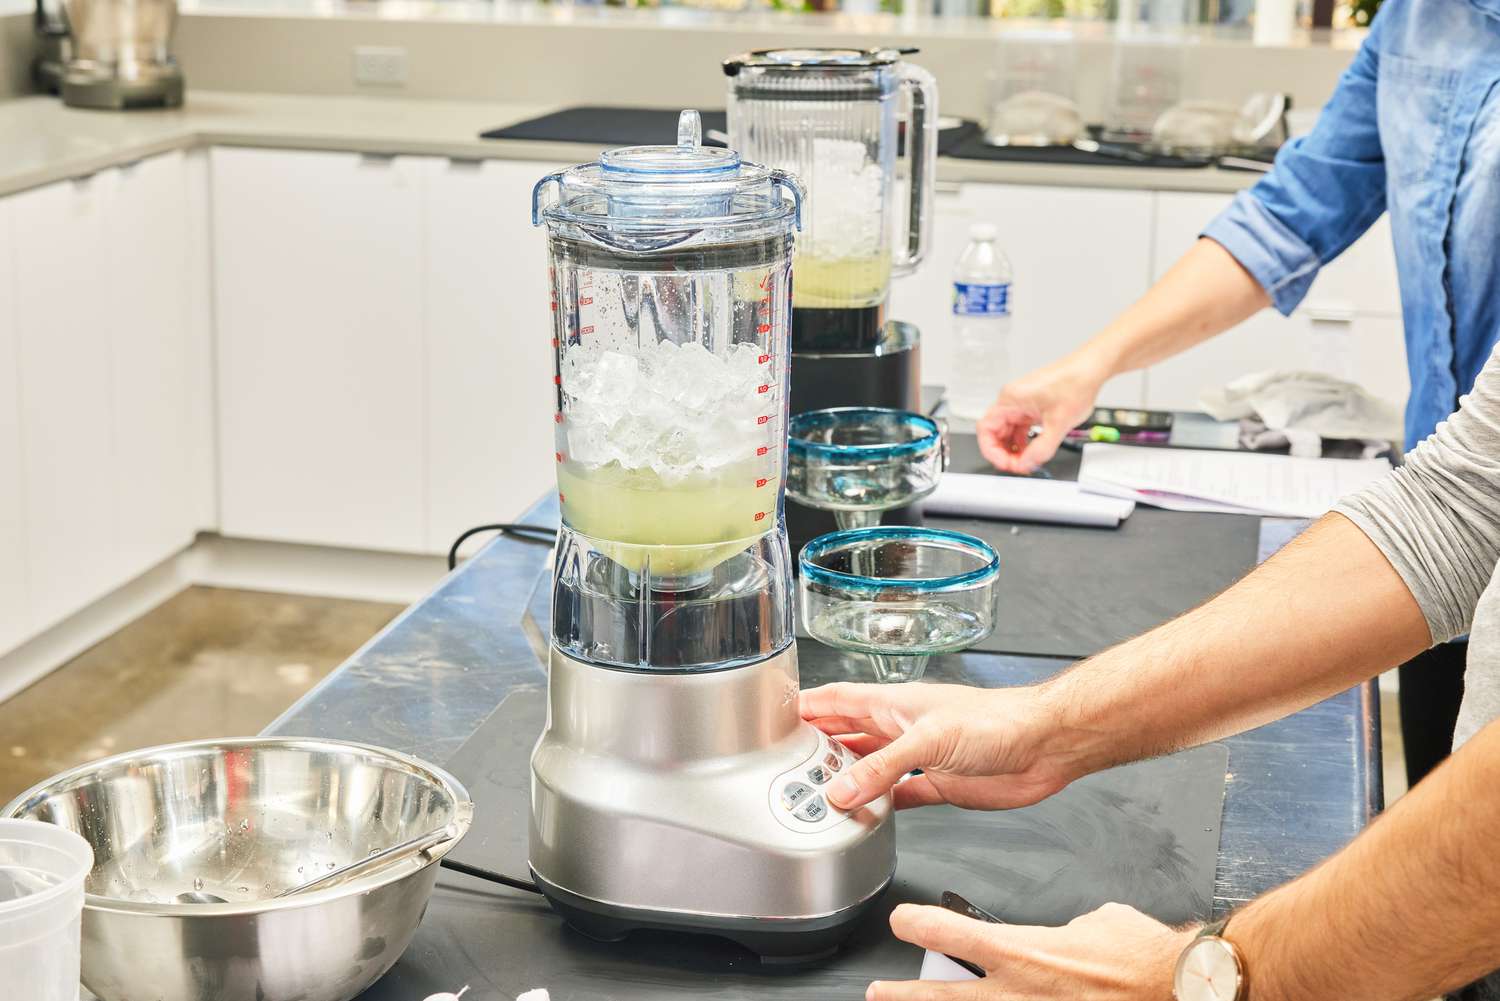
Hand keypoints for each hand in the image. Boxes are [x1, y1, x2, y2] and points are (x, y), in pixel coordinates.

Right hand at [798, 682, 1077, 811]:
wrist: (1044, 745)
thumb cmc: (996, 720)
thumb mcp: (928, 740)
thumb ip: (882, 766)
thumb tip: (841, 789)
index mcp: (892, 704)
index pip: (836, 700)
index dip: (805, 706)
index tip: (772, 718)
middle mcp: (901, 728)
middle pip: (847, 735)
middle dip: (816, 748)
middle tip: (785, 768)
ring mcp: (919, 757)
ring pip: (869, 767)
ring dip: (846, 780)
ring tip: (816, 795)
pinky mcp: (938, 784)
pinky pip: (899, 795)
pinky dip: (880, 805)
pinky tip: (865, 815)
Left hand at [868, 902, 1191, 1000]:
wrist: (1179, 990)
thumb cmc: (1143, 957)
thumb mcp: (1094, 922)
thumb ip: (1063, 931)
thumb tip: (1064, 938)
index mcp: (1024, 952)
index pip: (952, 931)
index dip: (918, 924)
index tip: (901, 921)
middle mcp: (1018, 994)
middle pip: (942, 997)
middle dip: (905, 995)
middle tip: (879, 992)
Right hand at [976, 355, 1104, 473]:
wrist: (1090, 369)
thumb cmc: (1075, 383)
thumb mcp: (1058, 424)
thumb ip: (1041, 449)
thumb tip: (1026, 464)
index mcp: (1011, 399)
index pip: (986, 429)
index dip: (992, 451)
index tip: (1006, 464)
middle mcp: (1012, 399)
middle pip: (995, 432)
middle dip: (1004, 452)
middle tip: (1018, 465)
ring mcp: (1021, 402)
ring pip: (1007, 431)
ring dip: (1014, 448)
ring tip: (1027, 460)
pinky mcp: (1031, 405)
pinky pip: (1019, 427)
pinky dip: (1023, 440)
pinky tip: (1032, 449)